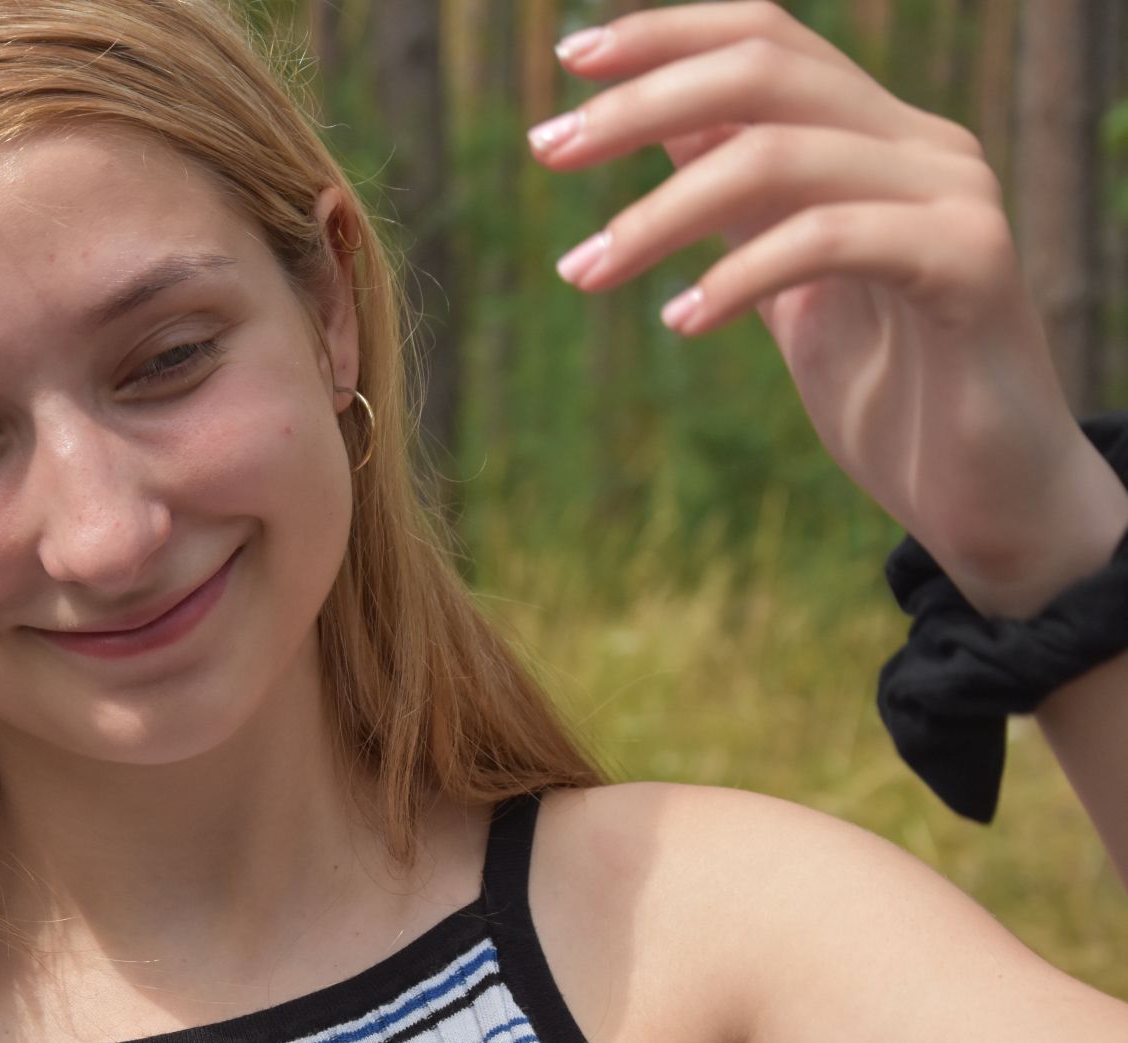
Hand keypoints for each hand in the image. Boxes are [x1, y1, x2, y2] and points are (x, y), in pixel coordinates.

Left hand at [528, 0, 1127, 616]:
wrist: (991, 501)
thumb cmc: (889, 395)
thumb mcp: (788, 285)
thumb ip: (742, 204)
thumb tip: (666, 127)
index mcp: (875, 140)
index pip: (766, 40)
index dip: (665, 36)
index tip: (567, 58)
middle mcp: (922, 146)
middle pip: (765, 70)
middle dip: (639, 104)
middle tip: (544, 153)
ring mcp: (953, 198)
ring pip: (781, 154)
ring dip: (660, 212)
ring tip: (580, 272)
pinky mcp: (971, 265)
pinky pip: (831, 239)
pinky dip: (739, 273)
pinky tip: (680, 320)